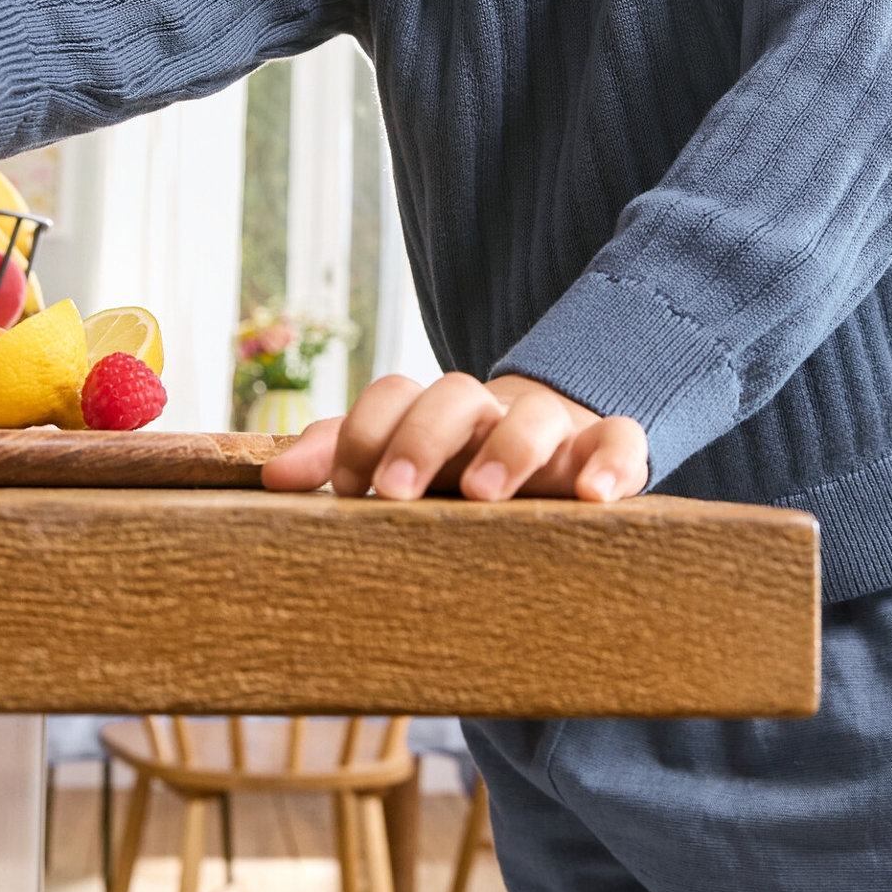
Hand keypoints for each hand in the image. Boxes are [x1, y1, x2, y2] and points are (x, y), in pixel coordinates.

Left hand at [260, 371, 648, 503]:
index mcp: (433, 413)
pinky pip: (620, 440)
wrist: (557, 458)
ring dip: (506, 448)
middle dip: (420, 438)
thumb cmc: (460, 471)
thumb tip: (271, 481)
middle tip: (394, 492)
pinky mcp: (606, 451)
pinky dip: (611, 461)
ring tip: (485, 495)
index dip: (364, 433)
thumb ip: (341, 459)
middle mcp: (489, 411)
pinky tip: (594, 496)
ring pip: (534, 416)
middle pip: (454, 394)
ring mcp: (553, 427)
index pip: (393, 396)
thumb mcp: (404, 465)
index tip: (344, 488)